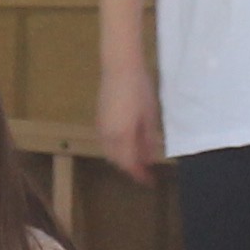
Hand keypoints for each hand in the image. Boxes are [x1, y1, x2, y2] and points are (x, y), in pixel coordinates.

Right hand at [94, 67, 161, 181]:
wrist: (120, 67)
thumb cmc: (140, 89)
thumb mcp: (150, 115)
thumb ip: (148, 139)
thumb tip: (150, 158)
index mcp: (123, 135)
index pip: (130, 163)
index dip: (140, 175)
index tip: (150, 181)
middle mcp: (108, 135)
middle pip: (117, 161)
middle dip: (131, 168)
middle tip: (145, 171)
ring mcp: (101, 127)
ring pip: (109, 152)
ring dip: (122, 159)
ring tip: (137, 159)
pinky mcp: (98, 119)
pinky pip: (105, 142)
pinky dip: (115, 149)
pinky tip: (127, 144)